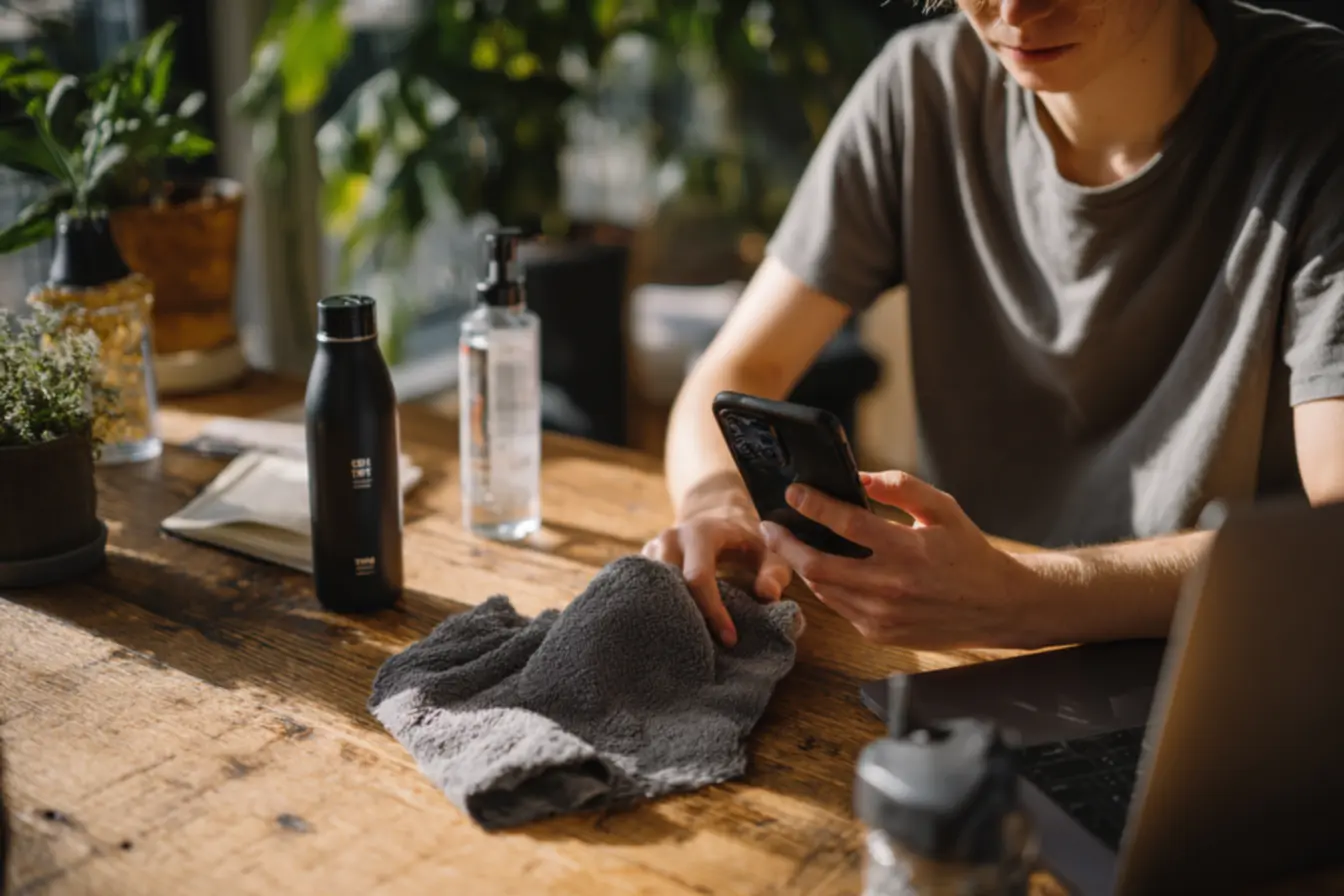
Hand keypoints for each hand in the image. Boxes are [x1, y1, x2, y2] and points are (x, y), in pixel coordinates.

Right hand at [642, 506, 792, 646]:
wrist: (711, 518)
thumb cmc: (744, 542)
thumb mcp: (768, 551)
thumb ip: (775, 572)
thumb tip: (768, 596)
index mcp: (699, 533)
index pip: (698, 577)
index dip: (712, 611)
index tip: (730, 639)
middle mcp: (669, 539)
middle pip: (668, 587)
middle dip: (686, 620)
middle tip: (706, 649)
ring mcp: (650, 551)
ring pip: (651, 592)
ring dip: (670, 619)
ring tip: (691, 645)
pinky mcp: (641, 565)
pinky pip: (643, 594)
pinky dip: (658, 614)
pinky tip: (675, 633)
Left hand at [758, 470, 1034, 648]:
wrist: (997, 606)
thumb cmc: (969, 552)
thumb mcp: (943, 509)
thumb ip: (901, 488)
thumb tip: (859, 477)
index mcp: (907, 550)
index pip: (846, 524)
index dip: (813, 505)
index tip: (793, 492)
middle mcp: (891, 587)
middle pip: (818, 565)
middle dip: (785, 544)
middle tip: (769, 526)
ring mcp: (882, 616)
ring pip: (822, 589)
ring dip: (801, 566)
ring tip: (788, 544)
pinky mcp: (878, 634)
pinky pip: (839, 607)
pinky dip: (825, 586)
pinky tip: (821, 568)